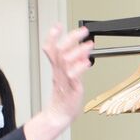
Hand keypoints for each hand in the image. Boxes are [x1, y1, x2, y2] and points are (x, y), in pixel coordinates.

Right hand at [21, 23, 91, 139]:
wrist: (60, 115)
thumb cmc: (65, 97)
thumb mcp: (67, 76)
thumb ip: (74, 63)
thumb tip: (83, 50)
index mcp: (56, 68)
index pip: (50, 48)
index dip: (52, 35)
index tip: (58, 25)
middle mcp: (58, 72)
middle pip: (59, 50)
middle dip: (70, 38)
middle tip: (82, 31)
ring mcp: (64, 80)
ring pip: (65, 61)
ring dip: (78, 50)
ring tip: (89, 44)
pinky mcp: (70, 89)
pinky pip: (73, 76)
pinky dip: (80, 67)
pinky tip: (87, 62)